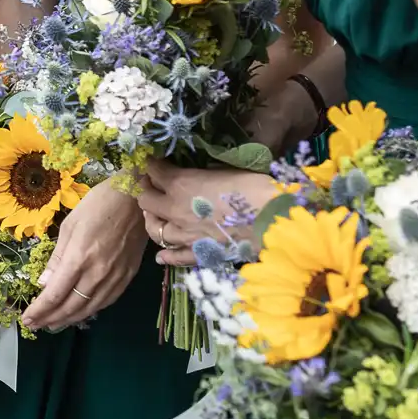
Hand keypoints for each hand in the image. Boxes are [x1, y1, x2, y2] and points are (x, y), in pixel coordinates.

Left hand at [18, 181, 145, 329]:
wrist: (135, 199)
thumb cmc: (98, 204)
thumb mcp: (69, 225)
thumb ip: (57, 257)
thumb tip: (44, 283)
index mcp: (79, 258)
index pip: (55, 295)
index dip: (39, 310)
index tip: (26, 318)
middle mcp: (97, 273)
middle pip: (71, 306)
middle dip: (50, 319)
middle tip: (35, 325)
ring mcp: (115, 277)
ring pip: (89, 308)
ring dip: (69, 320)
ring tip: (53, 324)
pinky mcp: (128, 277)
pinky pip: (106, 302)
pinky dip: (90, 311)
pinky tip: (80, 312)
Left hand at [137, 164, 278, 266]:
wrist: (272, 219)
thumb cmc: (253, 186)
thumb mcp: (224, 170)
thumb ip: (202, 173)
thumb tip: (196, 173)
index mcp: (181, 182)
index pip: (153, 170)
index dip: (150, 164)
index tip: (152, 161)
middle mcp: (175, 209)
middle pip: (145, 200)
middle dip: (146, 191)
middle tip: (152, 186)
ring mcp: (184, 234)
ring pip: (154, 229)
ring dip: (152, 220)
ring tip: (155, 215)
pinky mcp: (198, 253)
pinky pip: (175, 257)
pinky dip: (166, 256)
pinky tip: (161, 256)